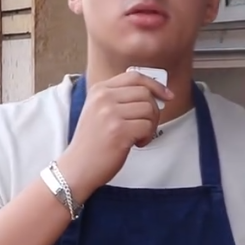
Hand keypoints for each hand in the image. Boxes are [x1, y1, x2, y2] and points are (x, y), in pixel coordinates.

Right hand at [55, 72, 172, 200]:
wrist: (77, 167)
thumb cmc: (92, 143)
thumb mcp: (99, 111)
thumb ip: (120, 99)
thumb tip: (154, 94)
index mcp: (99, 90)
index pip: (134, 77)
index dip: (155, 85)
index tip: (167, 96)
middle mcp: (103, 98)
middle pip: (145, 93)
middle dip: (153, 111)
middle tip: (145, 126)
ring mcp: (110, 113)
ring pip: (149, 109)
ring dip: (150, 126)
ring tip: (138, 137)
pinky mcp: (118, 130)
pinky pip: (147, 126)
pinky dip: (147, 137)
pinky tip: (135, 144)